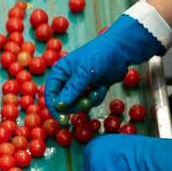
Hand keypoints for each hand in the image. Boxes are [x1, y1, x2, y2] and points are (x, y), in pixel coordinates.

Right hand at [44, 14, 163, 118]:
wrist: (120, 51)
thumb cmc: (99, 56)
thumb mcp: (84, 73)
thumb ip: (72, 90)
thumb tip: (59, 106)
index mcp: (60, 72)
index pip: (50, 94)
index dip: (54, 107)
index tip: (62, 119)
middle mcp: (67, 80)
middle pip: (64, 103)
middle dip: (77, 104)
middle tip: (86, 101)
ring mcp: (79, 85)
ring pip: (78, 104)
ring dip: (89, 100)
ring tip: (96, 89)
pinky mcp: (91, 89)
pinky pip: (90, 102)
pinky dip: (97, 97)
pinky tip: (102, 86)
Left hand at [82, 134, 171, 170]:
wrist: (140, 159)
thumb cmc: (137, 151)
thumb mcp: (122, 144)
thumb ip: (113, 151)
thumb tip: (116, 157)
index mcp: (95, 143)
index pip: (91, 157)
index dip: (100, 165)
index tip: (109, 170)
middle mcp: (90, 155)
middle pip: (90, 170)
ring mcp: (91, 169)